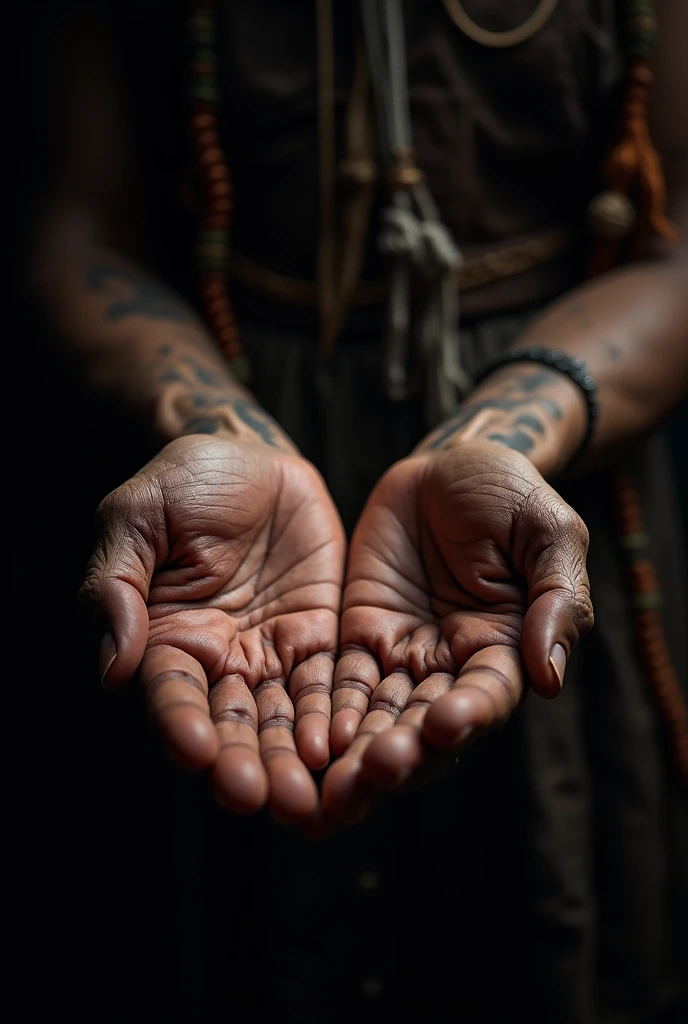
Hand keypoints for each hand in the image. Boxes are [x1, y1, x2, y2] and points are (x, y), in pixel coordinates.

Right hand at [80, 434, 344, 822]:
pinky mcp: (318, 638)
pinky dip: (336, 718)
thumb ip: (117, 586)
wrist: (252, 455)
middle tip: (267, 801)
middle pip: (231, 724)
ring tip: (310, 798)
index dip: (181, 724)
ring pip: (283, 719)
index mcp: (166, 638)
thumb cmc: (184, 481)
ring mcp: (271, 653)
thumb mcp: (137, 516)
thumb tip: (114, 667)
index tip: (196, 753)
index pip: (172, 694)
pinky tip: (348, 749)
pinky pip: (330, 684)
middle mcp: (219, 660)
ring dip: (294, 760)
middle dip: (247, 764)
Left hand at [322, 442, 592, 823]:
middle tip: (368, 778)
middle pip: (424, 724)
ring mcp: (402, 655)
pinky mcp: (358, 637)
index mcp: (504, 648)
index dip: (468, 714)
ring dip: (354, 756)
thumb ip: (557, 598)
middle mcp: (451, 666)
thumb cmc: (507, 493)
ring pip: (377, 717)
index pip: (487, 695)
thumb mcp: (547, 531)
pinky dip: (324, 715)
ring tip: (331, 791)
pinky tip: (305, 745)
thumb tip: (549, 676)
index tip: (442, 726)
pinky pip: (338, 682)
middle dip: (400, 755)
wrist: (446, 465)